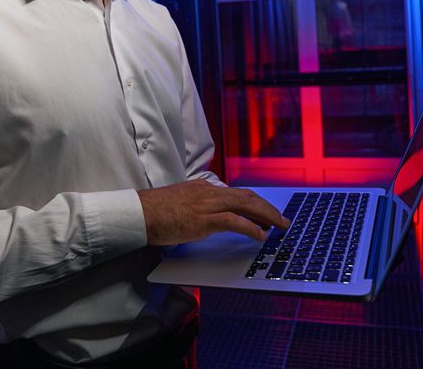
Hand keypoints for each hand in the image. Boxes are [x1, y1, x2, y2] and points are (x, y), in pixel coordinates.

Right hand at [137, 180, 290, 245]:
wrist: (140, 213)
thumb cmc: (155, 212)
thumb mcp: (180, 201)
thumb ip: (196, 203)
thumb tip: (208, 214)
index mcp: (204, 187)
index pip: (237, 193)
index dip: (255, 202)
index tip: (266, 212)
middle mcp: (209, 192)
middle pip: (247, 196)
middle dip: (267, 208)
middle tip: (282, 219)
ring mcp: (207, 204)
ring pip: (245, 205)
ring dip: (266, 216)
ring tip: (279, 226)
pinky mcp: (204, 219)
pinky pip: (234, 221)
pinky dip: (251, 228)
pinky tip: (261, 235)